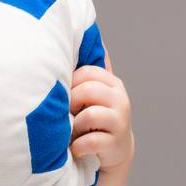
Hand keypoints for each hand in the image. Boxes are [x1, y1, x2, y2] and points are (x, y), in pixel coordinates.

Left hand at [68, 47, 133, 170]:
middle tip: (68, 114)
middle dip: (72, 103)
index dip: (70, 83)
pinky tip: (76, 147)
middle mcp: (120, 99)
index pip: (87, 72)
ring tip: (73, 132)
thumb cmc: (97, 117)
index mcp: (112, 83)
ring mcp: (120, 121)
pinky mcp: (115, 143)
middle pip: (87, 91)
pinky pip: (90, 141)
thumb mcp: (94, 93)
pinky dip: (78, 145)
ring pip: (89, 115)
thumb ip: (89, 72)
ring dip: (74, 126)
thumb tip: (88, 36)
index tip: (65, 95)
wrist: (116, 150)